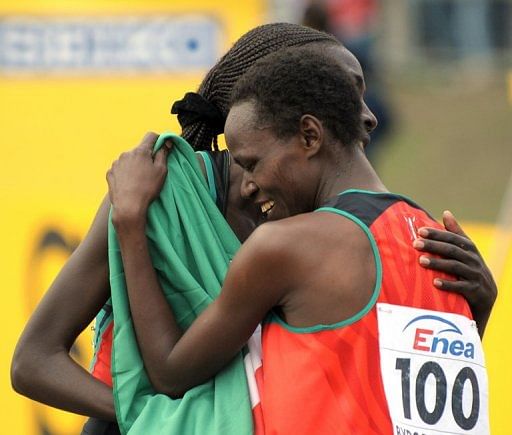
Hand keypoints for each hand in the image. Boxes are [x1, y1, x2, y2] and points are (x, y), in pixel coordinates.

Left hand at [107, 132, 171, 228]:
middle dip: (145, 157)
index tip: (162, 147)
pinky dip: (125, 173)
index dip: (158, 139)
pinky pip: (120, 169)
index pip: (151, 136)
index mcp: (140, 151)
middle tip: (150, 171)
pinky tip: (129, 184)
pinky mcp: (110, 173)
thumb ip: (163, 154)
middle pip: (139, 150)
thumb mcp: (161, 171)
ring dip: (134, 165)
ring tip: (139, 180)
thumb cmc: (148, 188)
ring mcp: (116, 163)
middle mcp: (126, 153)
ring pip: (129, 159)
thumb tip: (166, 143)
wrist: (128, 206)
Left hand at [413, 210, 496, 335]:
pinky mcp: (477, 292)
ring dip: (438, 263)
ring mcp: (477, 277)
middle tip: (415, 244)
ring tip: (421, 261)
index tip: (420, 230)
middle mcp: (475, 261)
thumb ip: (455, 233)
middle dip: (434, 246)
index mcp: (470, 250)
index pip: (453, 238)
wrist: (486, 299)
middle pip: (453, 251)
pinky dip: (448, 285)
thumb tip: (446, 212)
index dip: (438, 234)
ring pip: (456, 267)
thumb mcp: (465, 252)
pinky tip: (435, 283)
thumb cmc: (469, 271)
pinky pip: (462, 288)